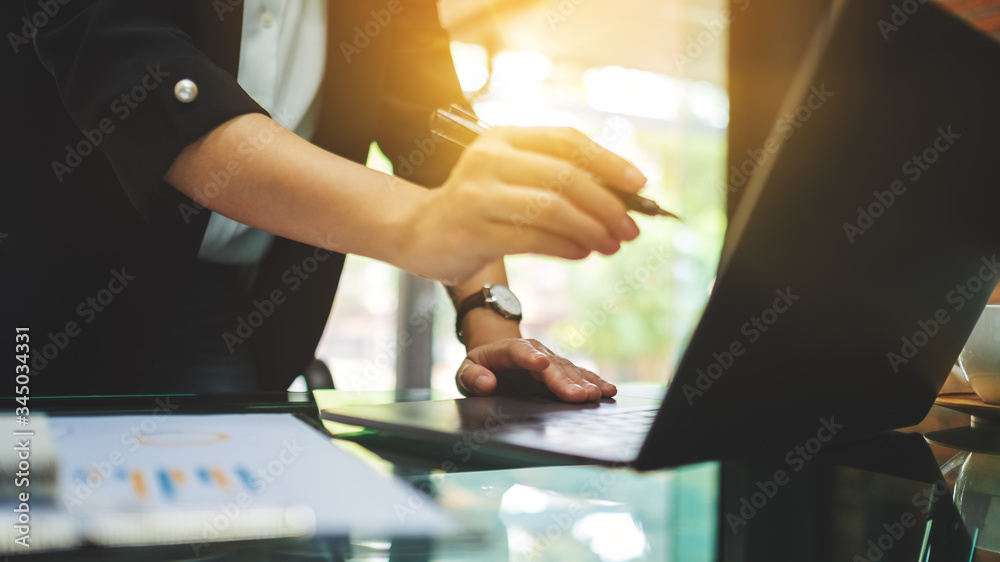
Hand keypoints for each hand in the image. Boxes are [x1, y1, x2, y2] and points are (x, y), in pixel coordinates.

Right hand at [399, 126, 645, 283]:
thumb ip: (556, 180)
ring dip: (591, 229)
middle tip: (630, 228)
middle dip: (607, 204)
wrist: (418, 232)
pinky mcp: (475, 230)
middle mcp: (490, 158)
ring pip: (552, 208)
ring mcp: (479, 194)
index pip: (567, 141)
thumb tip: (621, 199)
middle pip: (565, 176)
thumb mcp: (512, 178)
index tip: (639, 184)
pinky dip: (567, 246)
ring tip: (611, 244)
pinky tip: (583, 253)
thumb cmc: (477, 207)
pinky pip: (534, 238)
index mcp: (504, 138)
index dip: (608, 161)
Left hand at [456, 338, 616, 402]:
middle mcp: (533, 352)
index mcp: (507, 350)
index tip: (542, 363)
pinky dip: (594, 382)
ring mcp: (550, 360)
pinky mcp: (561, 370)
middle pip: (550, 365)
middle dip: (565, 380)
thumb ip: (472, 377)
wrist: (497, 355)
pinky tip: (608, 390)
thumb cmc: (480, 367)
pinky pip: (580, 375)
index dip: (529, 357)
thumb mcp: (466, 371)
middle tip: (580, 395)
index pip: (518, 351)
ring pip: (568, 370)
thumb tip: (487, 383)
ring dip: (584, 383)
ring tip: (597, 395)